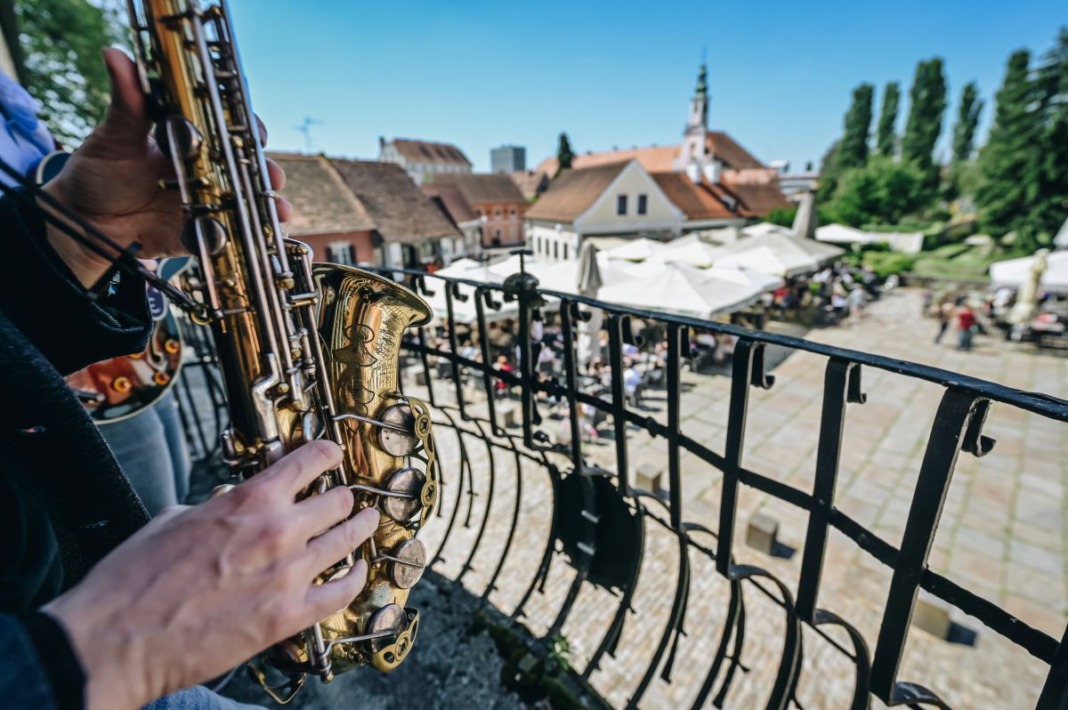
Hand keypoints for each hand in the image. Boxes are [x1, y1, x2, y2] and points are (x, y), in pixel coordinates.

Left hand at [41, 48, 291, 286]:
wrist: (84, 224)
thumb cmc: (97, 174)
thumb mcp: (113, 138)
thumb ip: (126, 103)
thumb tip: (116, 55)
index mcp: (187, 139)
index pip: (224, 127)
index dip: (244, 128)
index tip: (254, 131)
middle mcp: (202, 169)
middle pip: (244, 166)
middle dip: (266, 170)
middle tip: (272, 175)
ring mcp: (206, 201)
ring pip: (246, 199)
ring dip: (267, 204)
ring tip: (279, 210)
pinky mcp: (203, 233)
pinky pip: (232, 234)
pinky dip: (252, 236)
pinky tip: (263, 235)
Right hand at [44, 441, 377, 709]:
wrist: (117, 640)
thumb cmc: (134, 582)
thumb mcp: (172, 520)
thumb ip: (215, 509)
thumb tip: (227, 507)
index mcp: (247, 500)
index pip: (308, 461)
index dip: (327, 453)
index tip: (333, 454)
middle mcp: (278, 531)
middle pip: (338, 500)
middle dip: (346, 496)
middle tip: (350, 498)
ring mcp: (289, 575)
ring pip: (348, 541)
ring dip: (361, 529)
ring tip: (367, 523)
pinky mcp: (289, 617)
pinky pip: (342, 593)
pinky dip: (355, 579)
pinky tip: (358, 573)